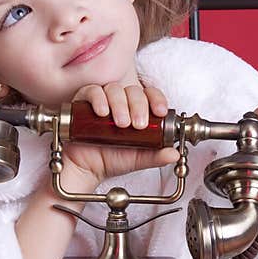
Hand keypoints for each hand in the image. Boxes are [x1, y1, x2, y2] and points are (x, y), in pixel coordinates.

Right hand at [61, 82, 178, 184]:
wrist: (86, 170)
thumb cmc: (111, 159)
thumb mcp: (138, 159)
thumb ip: (156, 156)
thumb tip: (174, 153)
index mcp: (136, 110)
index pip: (150, 95)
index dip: (157, 99)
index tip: (160, 111)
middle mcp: (120, 102)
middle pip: (133, 91)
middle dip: (139, 106)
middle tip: (138, 124)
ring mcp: (102, 100)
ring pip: (114, 89)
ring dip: (120, 105)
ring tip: (121, 124)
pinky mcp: (83, 103)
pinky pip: (92, 91)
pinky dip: (99, 99)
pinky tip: (102, 112)